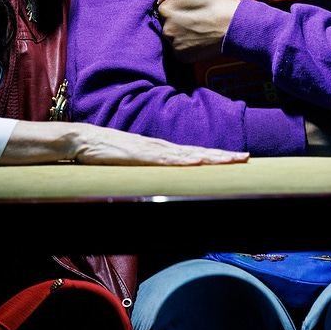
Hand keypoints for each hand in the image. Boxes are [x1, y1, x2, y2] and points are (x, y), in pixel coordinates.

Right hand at [65, 122, 248, 165]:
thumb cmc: (105, 155)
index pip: (194, 154)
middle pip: (198, 152)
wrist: (83, 140)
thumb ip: (147, 176)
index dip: (216, 157)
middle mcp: (161, 147)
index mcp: (160, 151)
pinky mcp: (139, 154)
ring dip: (210, 157)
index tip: (237, 159)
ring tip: (231, 159)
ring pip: (188, 155)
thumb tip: (162, 189)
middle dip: (223, 156)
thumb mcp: (132, 168)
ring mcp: (151, 149)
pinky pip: (165, 159)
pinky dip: (183, 161)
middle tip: (246, 158)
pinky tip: (197, 162)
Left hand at [156, 0, 239, 62]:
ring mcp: (174, 44)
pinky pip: (181, 48)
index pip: (165, 5)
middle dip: (180, 18)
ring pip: (175, 35)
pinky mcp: (183, 56)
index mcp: (166, 9)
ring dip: (184, 31)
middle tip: (198, 15)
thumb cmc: (218, 2)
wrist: (236, 25)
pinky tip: (201, 37)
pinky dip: (189, 43)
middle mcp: (166, 29)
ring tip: (201, 26)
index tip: (192, 5)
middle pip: (168, 21)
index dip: (179, 3)